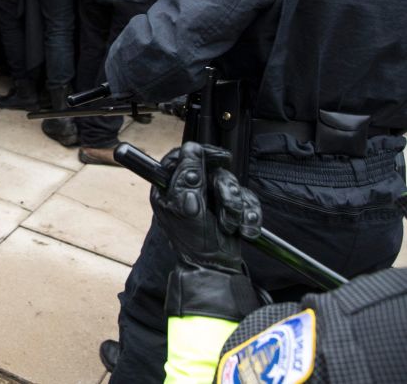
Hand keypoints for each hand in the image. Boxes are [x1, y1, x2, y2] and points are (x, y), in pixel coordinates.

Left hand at [151, 142, 261, 274]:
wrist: (217, 267)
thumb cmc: (195, 243)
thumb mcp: (188, 209)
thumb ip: (189, 180)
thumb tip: (190, 151)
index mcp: (170, 188)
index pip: (180, 157)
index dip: (200, 153)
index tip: (219, 157)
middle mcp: (190, 189)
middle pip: (212, 168)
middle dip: (225, 188)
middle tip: (228, 202)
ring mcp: (210, 197)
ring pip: (231, 182)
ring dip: (235, 205)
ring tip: (229, 223)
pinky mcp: (229, 206)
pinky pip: (246, 198)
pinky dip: (248, 213)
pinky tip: (242, 227)